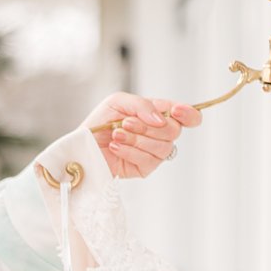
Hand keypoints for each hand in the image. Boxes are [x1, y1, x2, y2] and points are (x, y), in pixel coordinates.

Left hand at [82, 92, 201, 179]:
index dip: (189, 114)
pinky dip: (130, 151)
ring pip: (162, 147)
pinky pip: (149, 161)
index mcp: (157, 115)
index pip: (187, 116)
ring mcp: (153, 152)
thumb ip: (141, 104)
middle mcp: (159, 134)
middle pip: (175, 131)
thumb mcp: (118, 102)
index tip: (177, 111)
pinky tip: (116, 147)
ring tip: (117, 134)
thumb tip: (160, 118)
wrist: (82, 146)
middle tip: (126, 123)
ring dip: (137, 139)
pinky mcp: (144, 168)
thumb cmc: (99, 123)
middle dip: (149, 126)